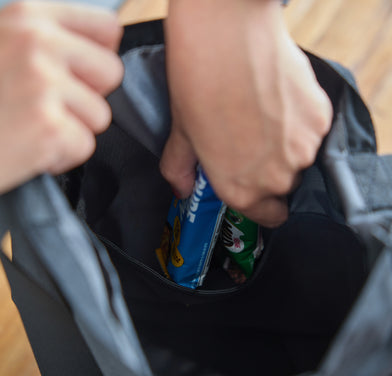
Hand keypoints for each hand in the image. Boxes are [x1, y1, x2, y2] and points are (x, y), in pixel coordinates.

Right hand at [0, 1, 123, 196]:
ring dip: (72, 130)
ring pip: (100, 115)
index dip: (98, 59)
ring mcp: (42, 83)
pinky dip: (61, 157)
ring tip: (31, 128)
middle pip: (112, 73)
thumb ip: (50, 42)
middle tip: (49, 107)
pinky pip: (85, 147)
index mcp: (28, 18)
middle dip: (88, 97)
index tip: (78, 74)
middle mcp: (36, 43)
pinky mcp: (46, 125)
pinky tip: (29, 149)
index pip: (107, 28)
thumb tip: (109, 44)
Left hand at [160, 0, 331, 226]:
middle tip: (249, 143)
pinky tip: (276, 101)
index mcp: (241, 189)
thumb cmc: (197, 85)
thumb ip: (180, 170)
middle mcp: (276, 177)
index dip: (262, 206)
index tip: (256, 190)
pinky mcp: (320, 118)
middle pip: (284, 187)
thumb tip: (180, 188)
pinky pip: (311, 131)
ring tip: (261, 117)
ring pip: (299, 158)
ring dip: (285, 145)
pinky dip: (298, 122)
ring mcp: (303, 148)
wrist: (226, 34)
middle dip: (269, 171)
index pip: (270, 217)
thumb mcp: (180, 135)